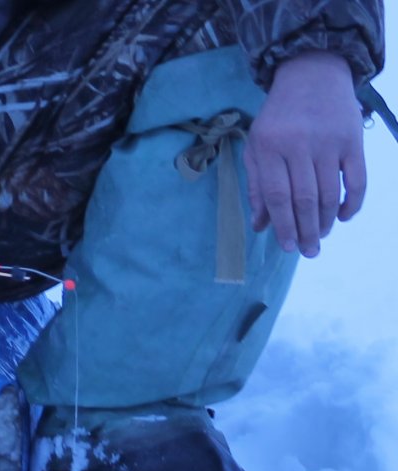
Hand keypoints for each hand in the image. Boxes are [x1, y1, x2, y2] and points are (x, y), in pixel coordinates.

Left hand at [243, 51, 365, 257]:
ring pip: (330, 192)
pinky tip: (344, 216)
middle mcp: (298, 145)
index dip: (283, 225)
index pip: (277, 196)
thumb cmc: (278, 117)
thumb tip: (260, 226)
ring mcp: (329, 142)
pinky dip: (353, 202)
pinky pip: (357, 179)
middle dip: (307, 230)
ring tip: (322, 236)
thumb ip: (257, 186)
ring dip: (327, 220)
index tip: (288, 246)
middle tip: (309, 251)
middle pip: (304, 199)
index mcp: (269, 147)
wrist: (312, 74)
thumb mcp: (256, 146)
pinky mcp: (354, 140)